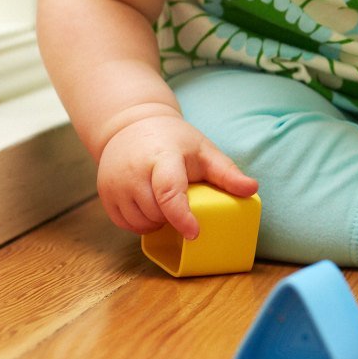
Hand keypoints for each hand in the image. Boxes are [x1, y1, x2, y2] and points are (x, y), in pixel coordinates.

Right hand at [96, 111, 258, 239]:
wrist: (130, 126)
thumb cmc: (174, 141)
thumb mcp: (204, 151)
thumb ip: (227, 172)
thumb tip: (252, 190)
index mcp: (163, 157)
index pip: (168, 191)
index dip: (181, 216)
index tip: (194, 233)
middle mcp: (134, 171)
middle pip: (155, 211)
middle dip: (173, 217)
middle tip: (184, 204)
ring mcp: (115, 184)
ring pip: (140, 222)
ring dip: (157, 222)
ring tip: (166, 204)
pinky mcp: (104, 194)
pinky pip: (125, 224)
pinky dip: (141, 223)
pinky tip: (150, 208)